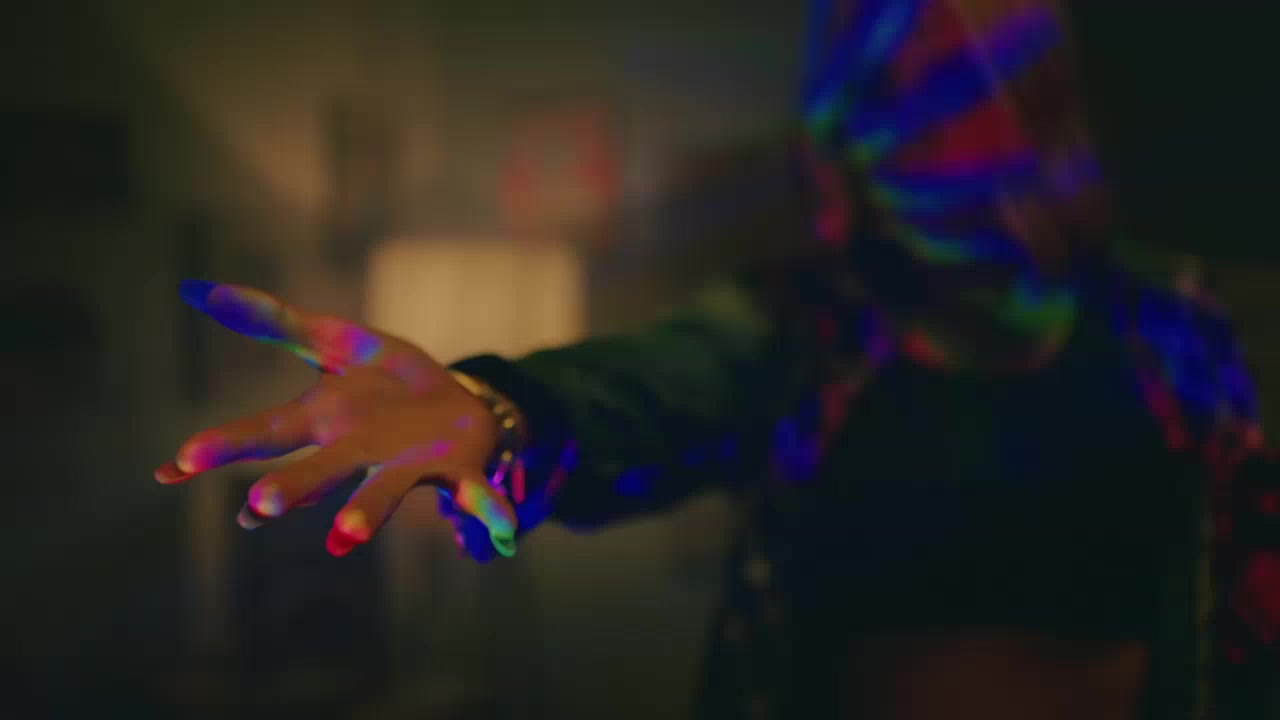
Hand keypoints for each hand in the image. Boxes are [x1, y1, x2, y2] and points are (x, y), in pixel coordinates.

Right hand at [154, 280, 517, 557]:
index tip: (175, 465)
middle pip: (320, 470)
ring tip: (343, 540)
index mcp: (327, 423)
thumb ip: (272, 319)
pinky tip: (500, 539)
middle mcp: (361, 453)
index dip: (224, 446)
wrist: (461, 405)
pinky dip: (487, 516)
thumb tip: (198, 289)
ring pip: (384, 491)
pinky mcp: (460, 471)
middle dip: (292, 488)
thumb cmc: (387, 384)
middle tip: (256, 510)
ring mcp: (409, 467)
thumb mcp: (333, 340)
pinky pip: (473, 496)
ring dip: (366, 514)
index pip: (266, 432)